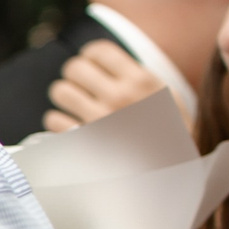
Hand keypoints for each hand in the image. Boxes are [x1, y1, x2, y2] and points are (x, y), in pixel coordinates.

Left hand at [44, 39, 173, 132]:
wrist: (173, 176)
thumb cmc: (172, 136)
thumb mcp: (167, 98)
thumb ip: (139, 78)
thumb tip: (106, 64)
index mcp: (142, 81)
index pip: (98, 51)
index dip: (90, 57)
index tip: (91, 65)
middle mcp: (119, 97)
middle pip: (74, 68)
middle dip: (75, 76)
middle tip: (82, 87)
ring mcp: (100, 120)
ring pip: (60, 91)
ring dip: (65, 98)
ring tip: (75, 106)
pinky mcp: (84, 143)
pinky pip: (55, 120)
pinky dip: (59, 122)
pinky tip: (71, 127)